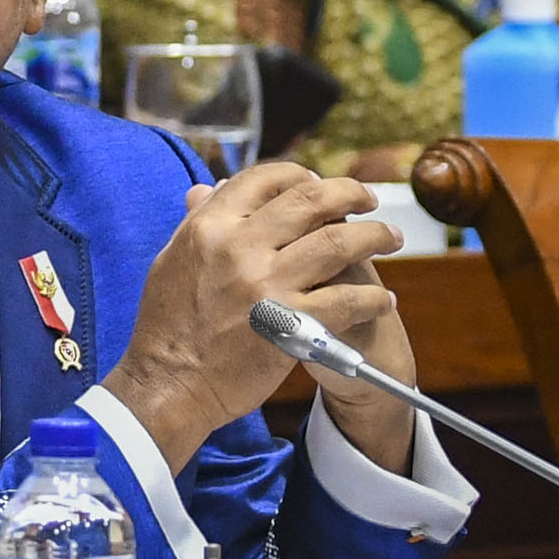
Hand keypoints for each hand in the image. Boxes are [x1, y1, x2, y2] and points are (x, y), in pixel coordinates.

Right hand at [102, 161, 409, 471]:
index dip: (298, 174)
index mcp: (209, 228)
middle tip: (368, 199)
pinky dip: (374, 298)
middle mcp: (239, 248)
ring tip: (390, 238)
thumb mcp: (173, 261)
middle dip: (350, 193)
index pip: (263, 179)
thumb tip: (211, 189)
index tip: (317, 183)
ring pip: (340, 242)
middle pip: (311, 199)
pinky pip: (350, 299)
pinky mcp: (292, 324)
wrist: (170, 384)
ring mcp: (267, 285)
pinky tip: (382, 300)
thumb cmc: (168, 326)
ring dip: (376, 236)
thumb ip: (198, 223)